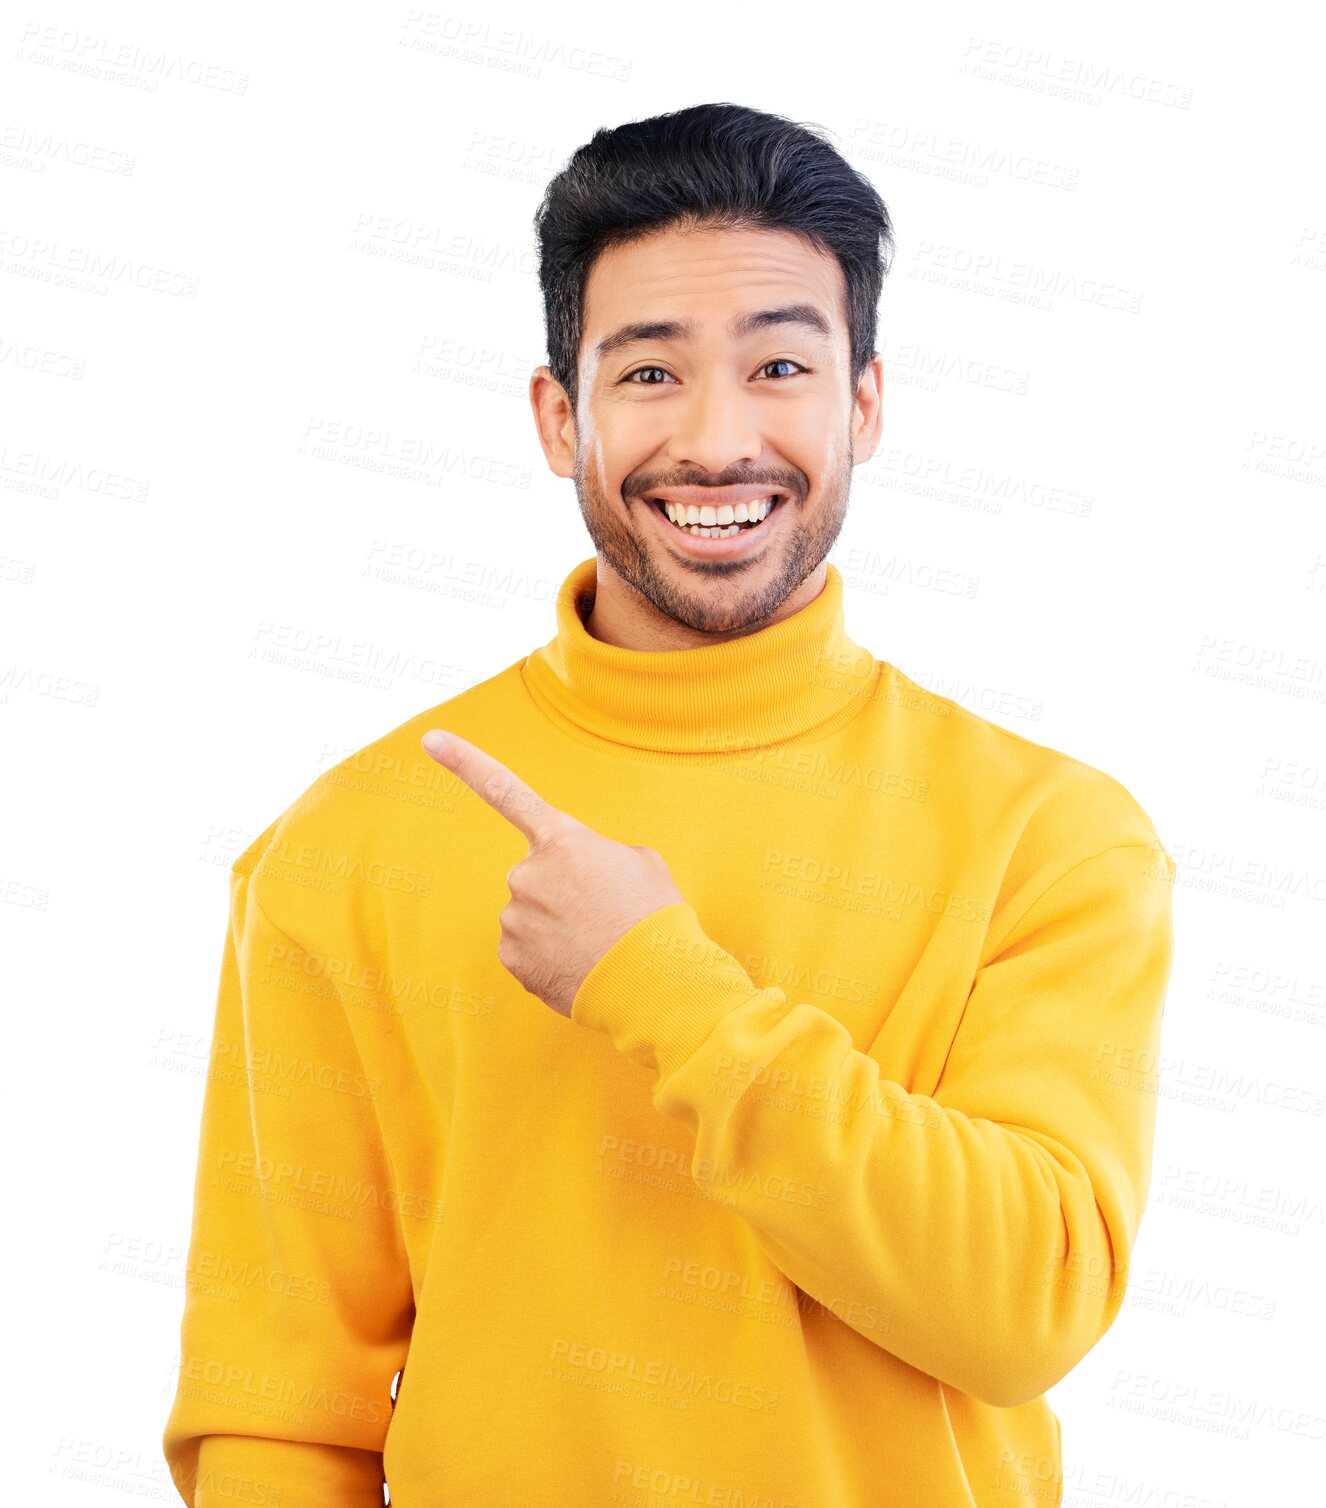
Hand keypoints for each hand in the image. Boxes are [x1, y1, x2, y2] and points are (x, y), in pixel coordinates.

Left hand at [421, 729, 685, 1017]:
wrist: (651, 982)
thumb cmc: (654, 917)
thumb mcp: (641, 864)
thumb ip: (598, 856)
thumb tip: (581, 878)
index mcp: (562, 839)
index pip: (504, 790)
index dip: (463, 761)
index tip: (429, 738)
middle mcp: (527, 873)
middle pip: (535, 876)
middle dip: (561, 893)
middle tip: (602, 915)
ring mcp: (515, 917)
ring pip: (530, 916)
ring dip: (556, 927)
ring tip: (596, 943)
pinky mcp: (511, 957)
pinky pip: (525, 950)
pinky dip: (548, 957)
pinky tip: (578, 965)